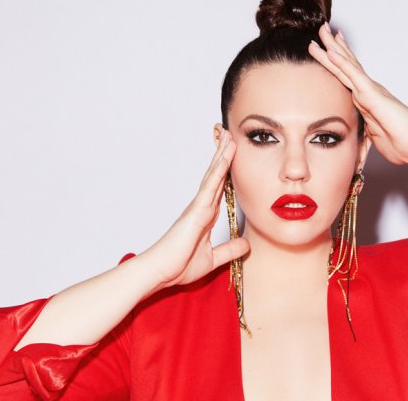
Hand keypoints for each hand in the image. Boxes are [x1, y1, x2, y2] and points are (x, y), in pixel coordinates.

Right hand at [147, 129, 249, 287]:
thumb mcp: (212, 259)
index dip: (227, 171)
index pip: (220, 188)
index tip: (233, 155)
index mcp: (206, 216)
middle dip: (224, 155)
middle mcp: (202, 207)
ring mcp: (198, 207)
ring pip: (214, 175)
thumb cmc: (178, 266)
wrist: (160, 272)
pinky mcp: (196, 211)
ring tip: (229, 136)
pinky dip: (219, 171)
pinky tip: (225, 157)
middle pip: (217, 176)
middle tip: (230, 135)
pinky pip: (210, 187)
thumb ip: (229, 250)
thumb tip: (246, 244)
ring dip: (222, 155)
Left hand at [308, 22, 407, 164]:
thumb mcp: (376, 136)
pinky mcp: (372, 94)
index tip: (329, 47)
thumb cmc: (401, 143)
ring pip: (347, 65)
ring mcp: (370, 90)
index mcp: (368, 99)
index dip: (339, 61)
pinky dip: (341, 62)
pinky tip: (331, 51)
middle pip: (347, 64)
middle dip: (333, 46)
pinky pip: (353, 75)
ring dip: (333, 48)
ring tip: (322, 31)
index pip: (349, 77)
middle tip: (322, 29)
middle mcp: (369, 90)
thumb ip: (368, 129)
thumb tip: (364, 131)